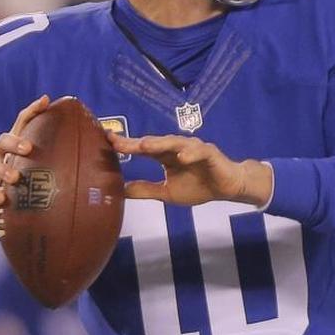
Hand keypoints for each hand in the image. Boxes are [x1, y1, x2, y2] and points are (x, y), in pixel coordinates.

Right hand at [0, 95, 49, 222]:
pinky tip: (1, 199)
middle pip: (4, 139)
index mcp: (15, 141)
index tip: (46, 101)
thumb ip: (53, 152)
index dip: (33, 110)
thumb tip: (86, 147)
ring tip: (14, 179)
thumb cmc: (19, 172)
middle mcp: (1, 150)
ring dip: (3, 170)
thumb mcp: (33, 161)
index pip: (23, 121)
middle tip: (27, 148)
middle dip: (15, 142)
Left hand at [108, 134, 272, 206]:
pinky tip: (182, 158)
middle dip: (137, 143)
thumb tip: (120, 190)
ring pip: (175, 143)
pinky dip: (191, 153)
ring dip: (160, 143)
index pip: (143, 149)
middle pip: (155, 143)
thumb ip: (145, 190)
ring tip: (145, 146)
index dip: (126, 145)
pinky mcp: (210, 153)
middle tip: (118, 143)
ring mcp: (193, 148)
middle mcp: (176, 148)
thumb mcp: (167, 193)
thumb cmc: (198, 187)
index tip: (107, 141)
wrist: (227, 188)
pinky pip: (199, 152)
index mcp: (165, 156)